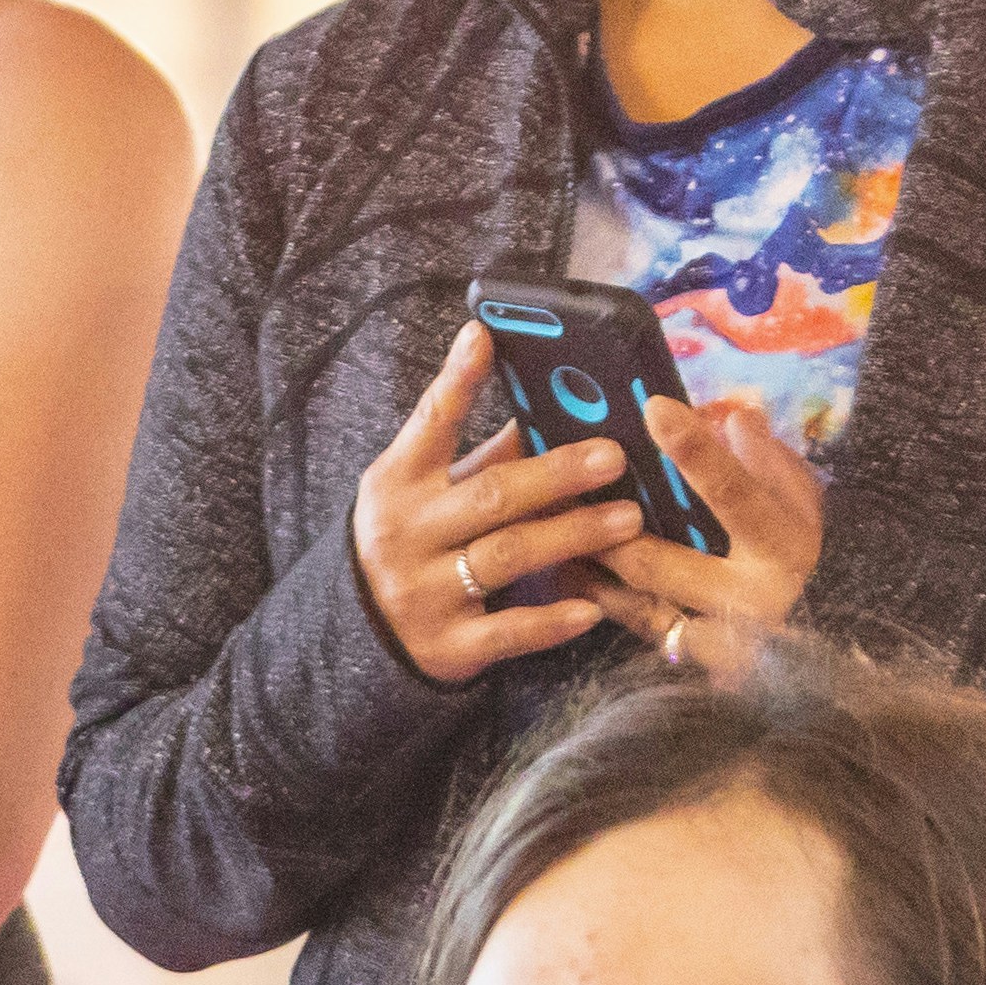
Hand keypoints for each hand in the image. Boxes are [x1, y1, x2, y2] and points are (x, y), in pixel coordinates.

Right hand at [347, 327, 640, 687]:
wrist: (355, 634)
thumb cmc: (412, 543)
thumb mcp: (427, 494)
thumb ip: (482, 458)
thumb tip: (551, 409)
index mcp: (398, 483)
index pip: (429, 424)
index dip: (456, 380)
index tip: (484, 336)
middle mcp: (405, 534)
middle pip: (492, 495)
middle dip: (558, 473)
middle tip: (616, 457)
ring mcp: (423, 593)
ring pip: (508, 556)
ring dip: (573, 535)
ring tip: (630, 520)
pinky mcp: (446, 647)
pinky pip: (507, 631)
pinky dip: (551, 620)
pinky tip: (593, 606)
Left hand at [594, 393, 828, 676]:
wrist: (816, 627)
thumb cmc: (796, 545)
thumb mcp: (798, 497)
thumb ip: (767, 458)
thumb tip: (736, 416)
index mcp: (783, 549)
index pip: (734, 494)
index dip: (694, 451)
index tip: (654, 408)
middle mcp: (749, 602)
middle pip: (661, 563)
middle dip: (610, 528)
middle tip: (566, 489)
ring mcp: (716, 641)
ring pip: (638, 602)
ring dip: (592, 565)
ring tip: (549, 527)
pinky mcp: (690, 661)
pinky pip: (634, 627)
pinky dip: (598, 596)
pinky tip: (566, 565)